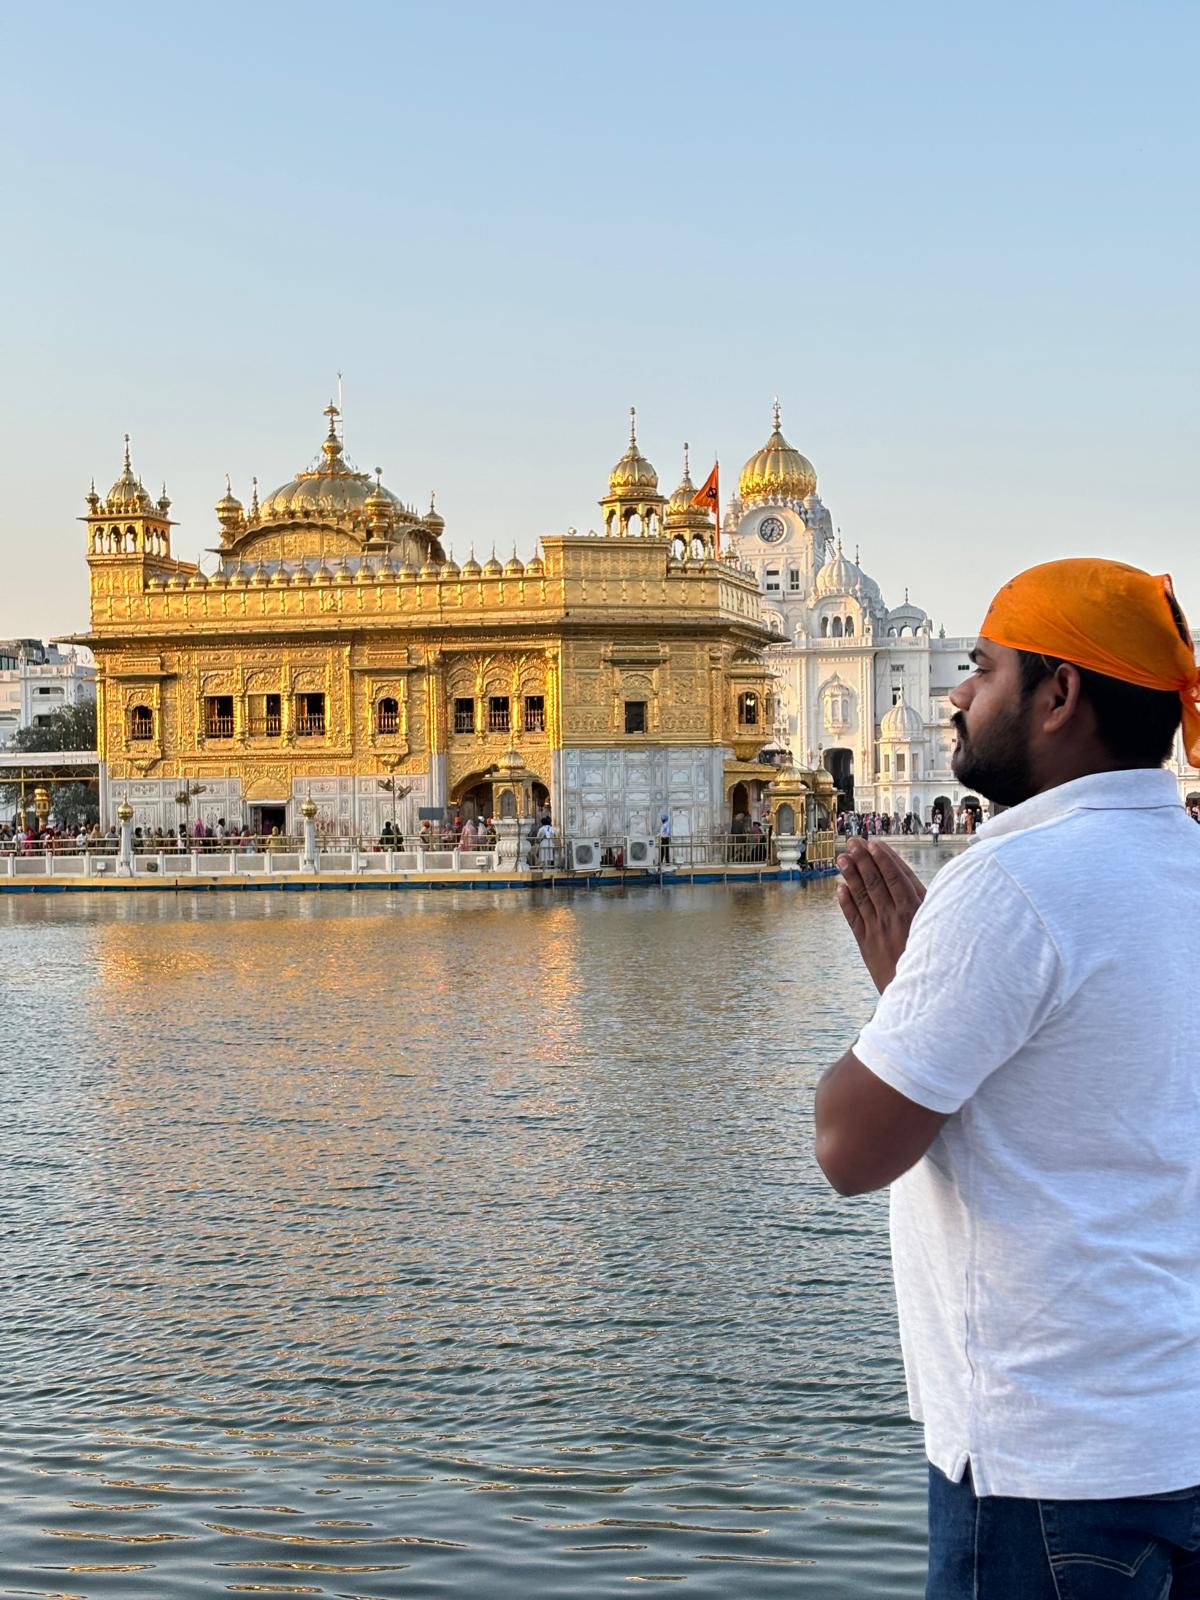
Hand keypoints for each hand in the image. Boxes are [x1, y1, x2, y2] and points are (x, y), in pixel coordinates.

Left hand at [836, 838, 925, 992]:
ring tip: (842, 858)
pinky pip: (854, 919)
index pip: (898, 877)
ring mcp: (879, 930)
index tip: (875, 844)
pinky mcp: (867, 945)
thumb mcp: (939, 928)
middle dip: (864, 859)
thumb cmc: (938, 959)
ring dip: (851, 875)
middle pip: (876, 882)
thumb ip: (927, 905)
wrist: (925, 995)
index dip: (885, 859)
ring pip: (862, 896)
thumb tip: (913, 882)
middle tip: (853, 842)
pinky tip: (840, 888)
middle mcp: (896, 918)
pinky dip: (846, 902)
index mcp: (917, 911)